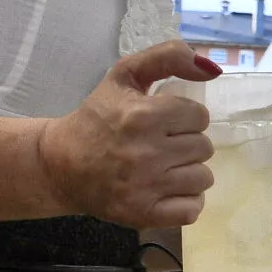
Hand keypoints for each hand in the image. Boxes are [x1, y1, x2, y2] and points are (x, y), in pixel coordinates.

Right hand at [39, 41, 219, 225]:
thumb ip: (168, 57)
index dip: (184, 118)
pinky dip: (185, 201)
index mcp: (143, 115)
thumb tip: (213, 68)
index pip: (199, 116)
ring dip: (187, 172)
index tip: (164, 122)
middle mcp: (146, 152)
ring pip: (203, 178)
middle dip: (186, 144)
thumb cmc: (96, 117)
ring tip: (163, 168)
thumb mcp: (125, 75)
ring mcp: (146, 187)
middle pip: (204, 147)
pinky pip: (193, 209)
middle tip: (160, 145)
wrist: (59, 164)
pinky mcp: (143, 214)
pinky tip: (166, 190)